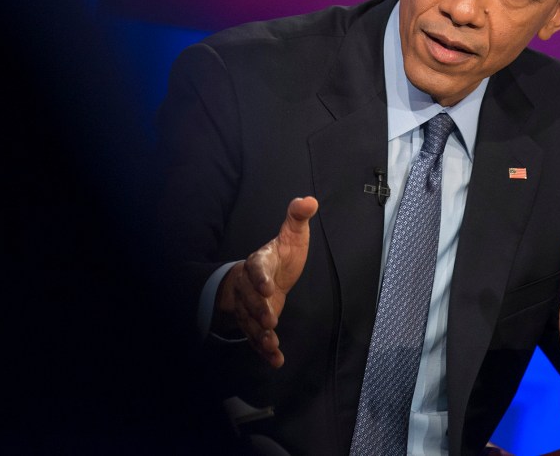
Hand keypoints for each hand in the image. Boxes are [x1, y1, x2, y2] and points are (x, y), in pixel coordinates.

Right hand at [216, 196, 317, 367]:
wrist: (261, 277)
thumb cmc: (279, 255)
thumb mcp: (291, 234)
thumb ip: (297, 218)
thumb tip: (310, 200)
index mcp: (259, 262)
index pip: (256, 268)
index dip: (260, 279)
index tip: (268, 288)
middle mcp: (250, 286)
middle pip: (249, 299)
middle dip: (258, 310)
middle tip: (269, 319)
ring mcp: (250, 307)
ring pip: (250, 321)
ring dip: (260, 334)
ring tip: (272, 345)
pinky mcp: (255, 324)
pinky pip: (256, 337)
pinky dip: (264, 350)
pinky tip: (275, 360)